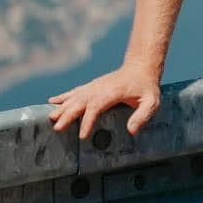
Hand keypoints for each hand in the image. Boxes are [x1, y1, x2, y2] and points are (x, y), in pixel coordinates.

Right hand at [46, 60, 161, 139]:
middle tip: (57, 127)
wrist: (140, 67)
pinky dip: (63, 97)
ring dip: (62, 107)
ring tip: (50, 117)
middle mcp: (100, 88)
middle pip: (81, 102)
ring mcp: (95, 86)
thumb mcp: (152, 102)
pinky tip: (52, 102)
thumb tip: (131, 131)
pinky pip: (75, 91)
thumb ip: (142, 116)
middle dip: (68, 115)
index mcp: (113, 92)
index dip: (88, 120)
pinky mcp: (92, 86)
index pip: (96, 106)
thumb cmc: (146, 87)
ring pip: (75, 97)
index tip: (82, 135)